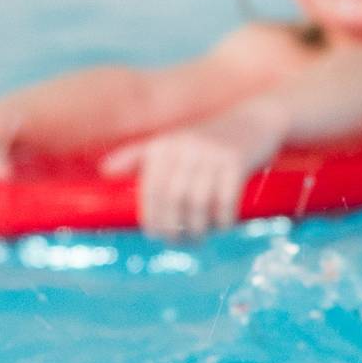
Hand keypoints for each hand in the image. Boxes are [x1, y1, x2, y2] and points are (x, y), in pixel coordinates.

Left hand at [99, 108, 282, 241]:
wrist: (257, 119)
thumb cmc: (210, 139)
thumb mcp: (174, 142)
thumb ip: (140, 155)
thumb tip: (104, 171)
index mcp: (165, 144)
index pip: (151, 192)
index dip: (153, 219)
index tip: (158, 236)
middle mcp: (185, 146)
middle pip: (173, 200)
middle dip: (175, 229)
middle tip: (182, 243)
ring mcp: (212, 153)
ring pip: (198, 204)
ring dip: (199, 229)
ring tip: (201, 238)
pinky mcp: (237, 161)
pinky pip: (226, 200)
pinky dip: (223, 220)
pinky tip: (224, 226)